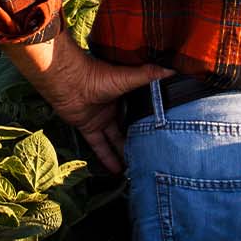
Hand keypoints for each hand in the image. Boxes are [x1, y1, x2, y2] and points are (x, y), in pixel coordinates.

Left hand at [2, 29, 171, 173]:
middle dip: (139, 138)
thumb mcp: (127, 78)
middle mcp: (114, 106)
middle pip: (129, 126)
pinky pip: (99, 146)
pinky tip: (117, 171)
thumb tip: (172, 69)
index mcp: (124, 92)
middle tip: (155, 154)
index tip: (166, 130)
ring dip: (125, 152)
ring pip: (116, 139)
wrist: (68, 82)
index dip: (151, 118)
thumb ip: (148, 75)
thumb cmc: (97, 76)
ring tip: (139, 167)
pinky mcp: (88, 128)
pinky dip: (107, 157)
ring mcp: (101, 118)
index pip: (141, 107)